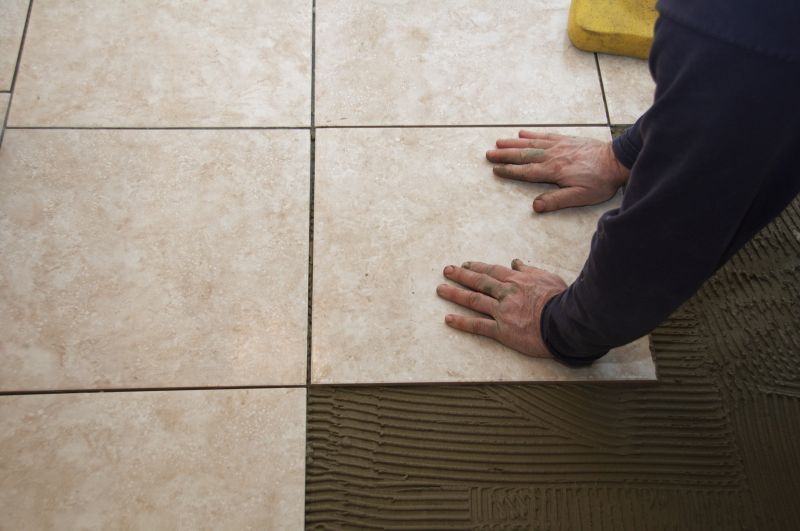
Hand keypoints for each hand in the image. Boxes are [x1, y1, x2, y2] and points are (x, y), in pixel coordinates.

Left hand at [436, 259, 566, 357]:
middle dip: (460, 275)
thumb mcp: (548, 277)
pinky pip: (478, 326)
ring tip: (440, 290)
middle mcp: (506, 293)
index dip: (476, 267)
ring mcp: (502, 311)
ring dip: (455, 294)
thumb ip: (530, 270)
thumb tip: (516, 262)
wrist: (566, 322)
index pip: (492, 271)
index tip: (465, 264)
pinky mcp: (502, 330)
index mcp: (517, 280)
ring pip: (474, 300)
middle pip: (479, 282)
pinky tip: (448, 319)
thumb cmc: (562, 300)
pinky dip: (462, 322)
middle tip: (446, 271)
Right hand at [486, 130, 629, 212]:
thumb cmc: (600, 182)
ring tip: (498, 142)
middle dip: (505, 155)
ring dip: (513, 143)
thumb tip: (535, 206)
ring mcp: (559, 145)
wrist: (617, 161)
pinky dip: (532, 134)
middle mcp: (552, 156)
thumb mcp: (580, 197)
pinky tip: (522, 133)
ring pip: (531, 143)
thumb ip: (556, 201)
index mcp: (553, 171)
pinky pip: (545, 135)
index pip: (526, 171)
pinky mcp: (567, 139)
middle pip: (523, 155)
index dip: (509, 171)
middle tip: (488, 154)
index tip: (495, 169)